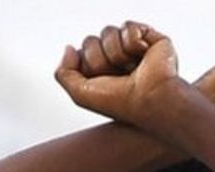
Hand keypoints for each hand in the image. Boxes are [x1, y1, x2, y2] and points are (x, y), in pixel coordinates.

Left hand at [55, 22, 180, 124]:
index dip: (88, 65)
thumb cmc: (121, 102)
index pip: (81, 52)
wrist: (150, 99)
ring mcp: (133, 48)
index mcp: (102, 72)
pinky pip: (128, 27)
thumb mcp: (80, 94)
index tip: (102, 82)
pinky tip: (143, 56)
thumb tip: (69, 47)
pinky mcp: (150, 38)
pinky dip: (133, 43)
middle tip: (118, 76)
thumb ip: (63, 73)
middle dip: (99, 59)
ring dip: (116, 53)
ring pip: (108, 32)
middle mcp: (116, 59)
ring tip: (131, 68)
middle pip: (91, 41)